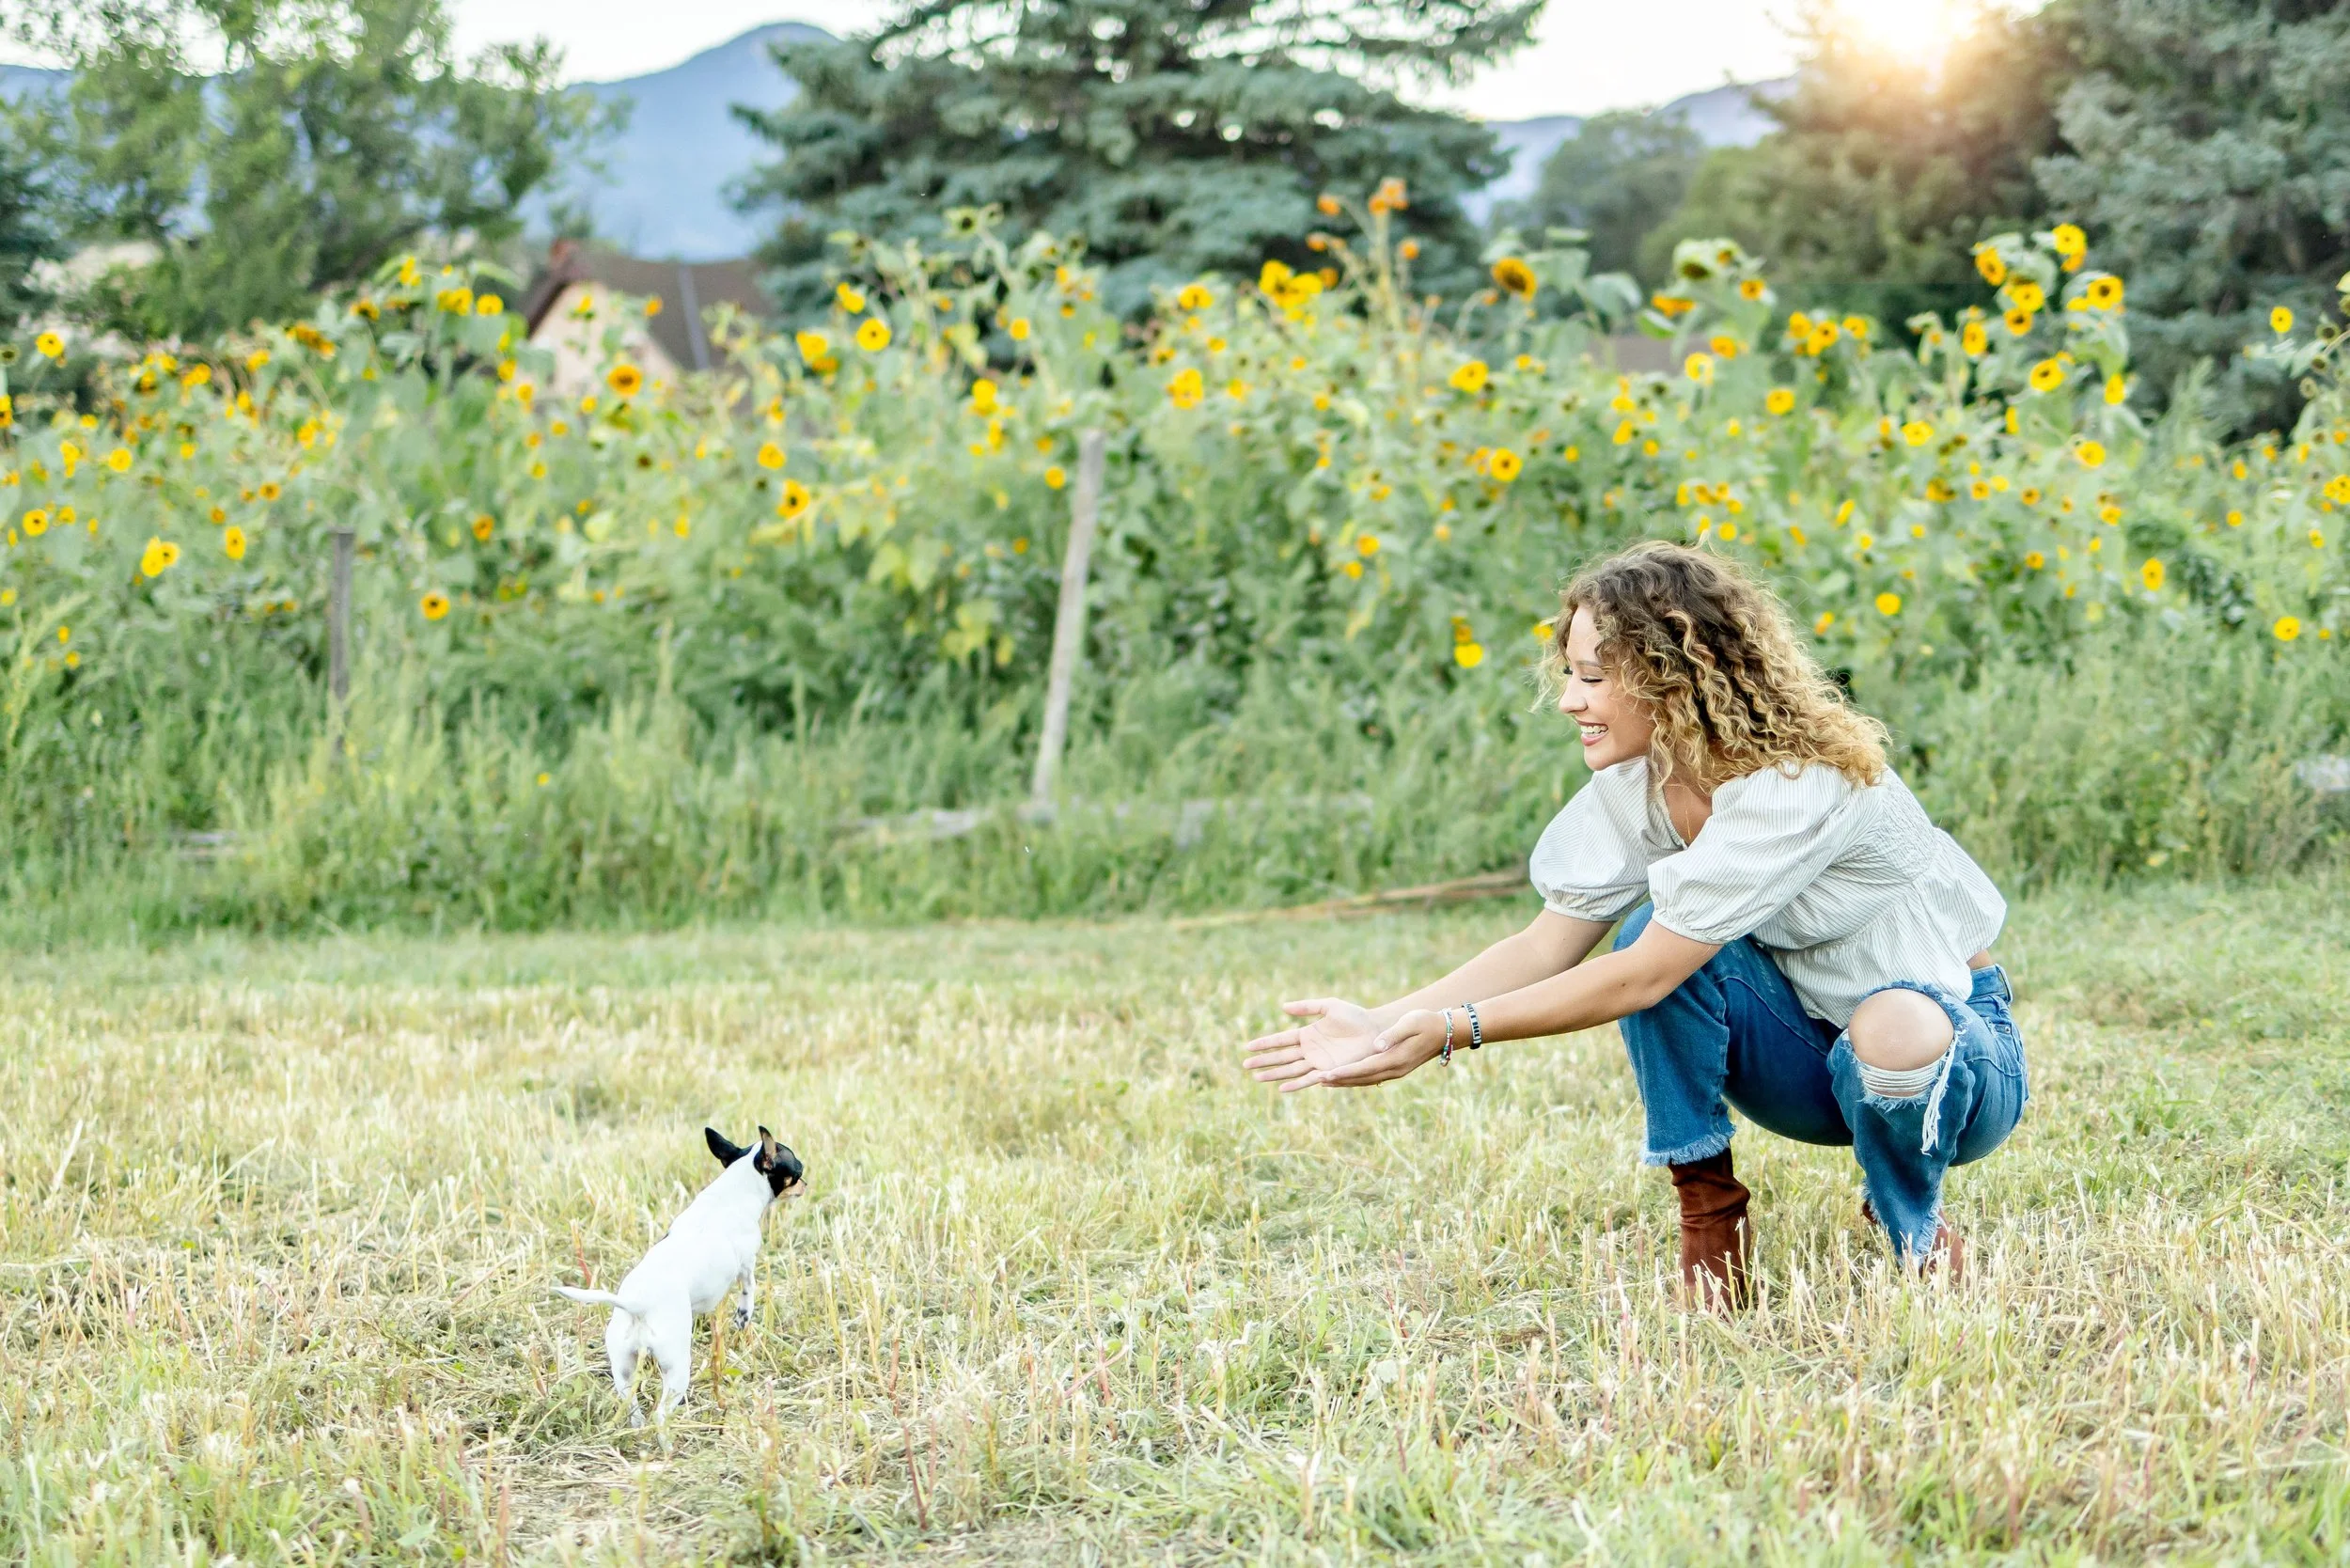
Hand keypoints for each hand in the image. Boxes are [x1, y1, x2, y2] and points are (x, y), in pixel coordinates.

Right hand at [1241, 997, 1382, 1092]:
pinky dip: (1295, 1085)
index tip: (1248, 1046)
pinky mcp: (1329, 1071)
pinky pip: (1308, 1079)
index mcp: (1308, 1033)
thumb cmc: (1355, 1017)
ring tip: (1257, 1079)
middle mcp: (1310, 1050)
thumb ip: (1307, 1007)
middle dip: (1264, 1061)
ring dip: (1274, 1074)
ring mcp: (1318, 1062)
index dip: (1265, 1043)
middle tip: (1245, 1066)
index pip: (1281, 1040)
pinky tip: (1282, 1089)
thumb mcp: (1329, 1006)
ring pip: (1290, 1070)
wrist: (1375, 1031)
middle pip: (1281, 1057)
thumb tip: (1282, 1007)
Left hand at [1311, 1008, 1449, 1087]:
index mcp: (1396, 1059)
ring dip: (1345, 1081)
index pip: (1365, 1068)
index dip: (1345, 1072)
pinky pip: (1371, 1077)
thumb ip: (1393, 1034)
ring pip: (1365, 1080)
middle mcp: (1395, 1069)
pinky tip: (1342, 1076)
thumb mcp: (1410, 1023)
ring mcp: (1396, 1072)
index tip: (1327, 1074)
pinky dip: (1355, 1078)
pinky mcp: (1395, 1069)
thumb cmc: (1425, 1022)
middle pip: (1362, 1078)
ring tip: (1323, 1081)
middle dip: (1339, 1080)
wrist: (1444, 1032)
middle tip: (1316, 1079)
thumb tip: (1377, 1045)